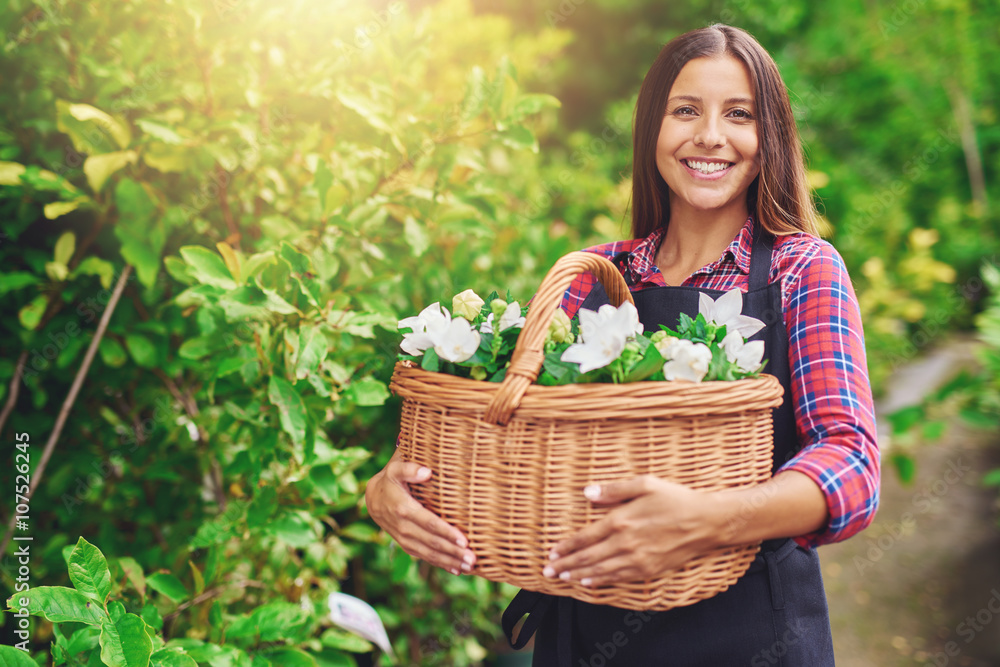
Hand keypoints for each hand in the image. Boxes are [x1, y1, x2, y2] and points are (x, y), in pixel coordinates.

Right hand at [364, 448, 475, 575]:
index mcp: (404, 509)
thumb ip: (409, 468)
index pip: (429, 523)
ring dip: (450, 561)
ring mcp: (405, 539)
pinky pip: (424, 557)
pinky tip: (456, 569)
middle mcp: (404, 527)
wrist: (374, 498)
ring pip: (429, 553)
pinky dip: (441, 564)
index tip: (464, 540)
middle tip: (473, 558)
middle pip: (432, 542)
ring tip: (470, 567)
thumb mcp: (395, 468)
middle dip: (453, 552)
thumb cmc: (391, 480)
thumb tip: (426, 472)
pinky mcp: (407, 545)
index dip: (446, 532)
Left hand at [542, 475, 721, 587]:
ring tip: (563, 578)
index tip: (551, 552)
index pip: (585, 537)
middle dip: (566, 565)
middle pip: (588, 558)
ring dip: (579, 575)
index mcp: (621, 520)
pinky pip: (619, 578)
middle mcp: (626, 542)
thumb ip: (614, 489)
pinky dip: (601, 582)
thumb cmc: (675, 499)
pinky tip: (589, 583)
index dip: (567, 546)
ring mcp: (637, 559)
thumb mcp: (645, 484)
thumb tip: (587, 492)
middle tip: (548, 571)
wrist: (706, 522)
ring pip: (601, 571)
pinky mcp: (649, 569)